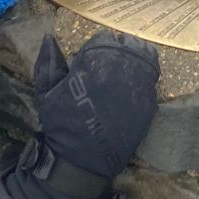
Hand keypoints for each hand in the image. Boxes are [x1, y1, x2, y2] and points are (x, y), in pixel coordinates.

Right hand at [33, 31, 158, 185]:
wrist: (80, 160)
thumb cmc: (61, 124)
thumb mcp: (46, 91)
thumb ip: (48, 62)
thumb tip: (49, 37)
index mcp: (94, 64)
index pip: (105, 38)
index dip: (102, 41)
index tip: (100, 47)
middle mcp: (119, 72)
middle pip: (130, 45)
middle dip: (123, 45)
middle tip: (118, 50)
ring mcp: (137, 89)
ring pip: (146, 60)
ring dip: (138, 57)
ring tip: (129, 63)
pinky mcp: (148, 106)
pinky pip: (152, 83)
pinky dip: (146, 79)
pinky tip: (136, 83)